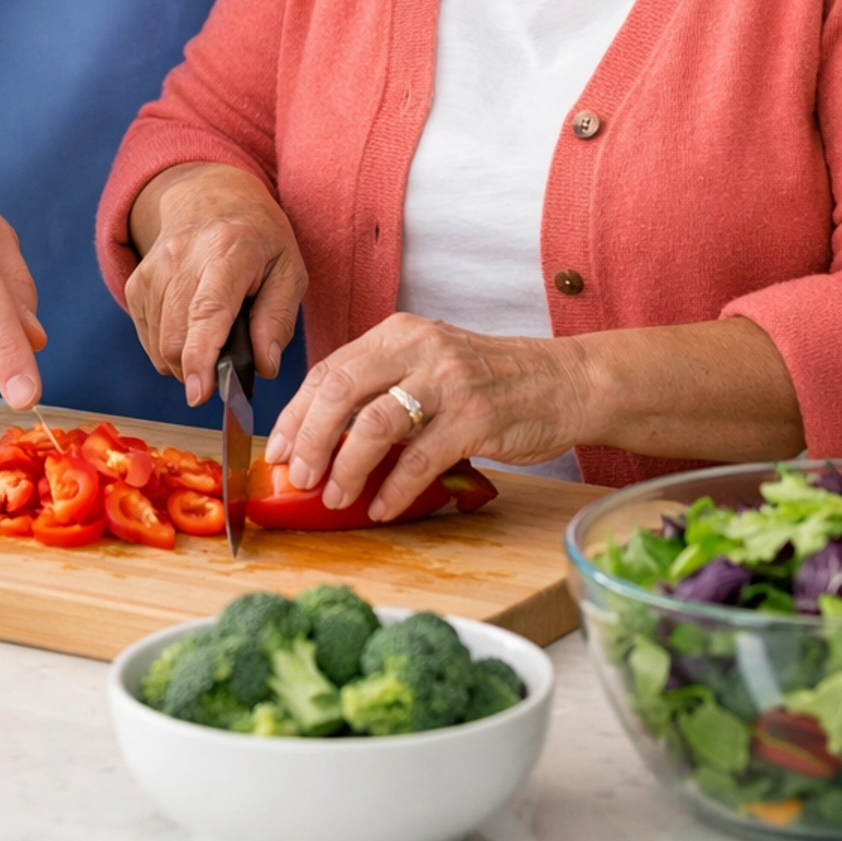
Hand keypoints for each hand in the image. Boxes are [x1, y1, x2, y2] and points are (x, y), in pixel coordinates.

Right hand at [125, 163, 307, 405]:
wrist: (209, 194)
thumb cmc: (257, 237)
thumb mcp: (289, 269)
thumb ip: (279, 319)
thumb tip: (265, 366)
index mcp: (228, 250)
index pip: (207, 310)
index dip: (201, 356)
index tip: (199, 393)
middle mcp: (183, 256)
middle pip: (176, 337)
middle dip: (198, 370)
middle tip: (225, 366)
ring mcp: (153, 268)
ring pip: (158, 343)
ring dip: (184, 360)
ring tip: (212, 339)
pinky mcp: (137, 282)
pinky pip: (147, 335)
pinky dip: (168, 347)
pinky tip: (190, 328)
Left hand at [263, 313, 805, 518]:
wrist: (564, 382)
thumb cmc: (489, 382)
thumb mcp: (429, 366)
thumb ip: (383, 388)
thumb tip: (321, 439)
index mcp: (398, 333)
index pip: (330, 369)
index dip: (297, 413)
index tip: (277, 450)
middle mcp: (419, 348)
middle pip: (341, 389)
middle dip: (311, 438)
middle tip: (298, 476)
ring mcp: (449, 381)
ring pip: (375, 422)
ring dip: (347, 466)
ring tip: (334, 496)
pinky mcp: (477, 417)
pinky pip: (421, 457)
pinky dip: (393, 487)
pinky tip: (380, 508)